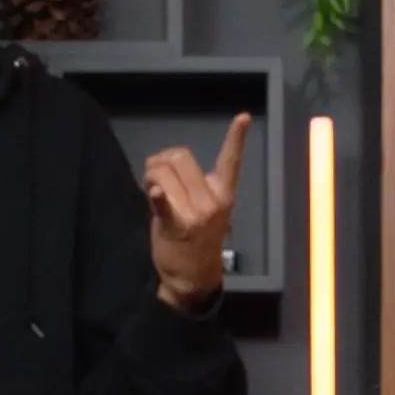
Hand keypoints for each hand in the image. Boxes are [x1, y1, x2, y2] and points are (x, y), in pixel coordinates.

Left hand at [143, 112, 251, 311]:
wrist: (193, 277)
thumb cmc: (196, 239)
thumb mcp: (204, 209)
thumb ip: (191, 185)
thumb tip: (164, 164)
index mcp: (223, 193)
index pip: (231, 161)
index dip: (237, 138)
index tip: (244, 117)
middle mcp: (213, 200)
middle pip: (180, 157)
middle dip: (160, 161)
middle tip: (154, 176)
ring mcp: (196, 213)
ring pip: (164, 172)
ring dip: (150, 175)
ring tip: (152, 191)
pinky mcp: (176, 225)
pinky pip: (164, 203)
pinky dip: (157, 196)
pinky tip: (155, 194)